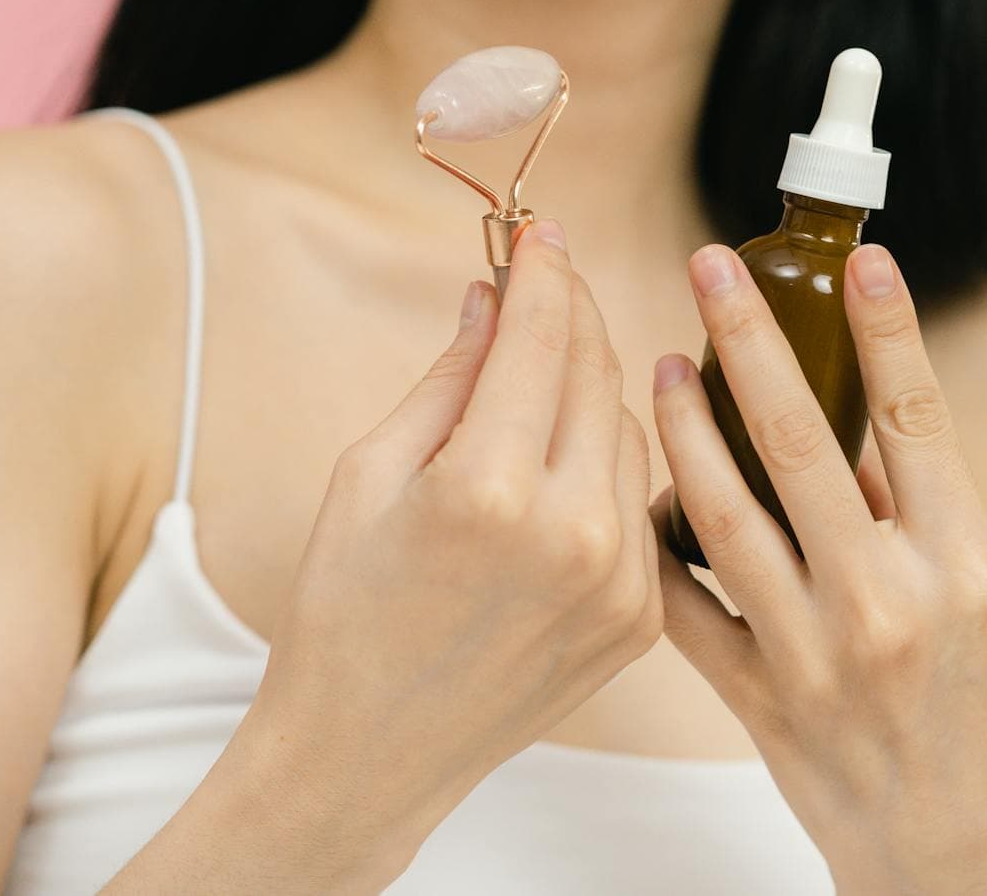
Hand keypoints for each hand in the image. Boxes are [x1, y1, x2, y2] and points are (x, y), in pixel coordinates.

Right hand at [218, 220, 660, 887]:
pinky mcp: (638, 618)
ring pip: (628, 432)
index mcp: (490, 489)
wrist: (368, 754)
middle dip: (570, 314)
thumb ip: (447, 377)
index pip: (541, 337)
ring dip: (588, 389)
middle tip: (541, 283)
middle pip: (597, 372)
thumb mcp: (368, 475)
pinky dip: (607, 465)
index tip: (538, 232)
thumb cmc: (345, 612)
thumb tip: (492, 297)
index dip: (542, 270)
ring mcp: (619, 582)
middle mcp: (573, 532)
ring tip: (535, 385)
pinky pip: (641, 503)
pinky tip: (562, 462)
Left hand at [650, 243, 986, 895]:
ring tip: (662, 364)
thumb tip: (851, 419)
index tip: (858, 257)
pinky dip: (657, 539)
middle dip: (748, 339)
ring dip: (684, 426)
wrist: (955, 854)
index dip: (886, 328)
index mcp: (967, 567)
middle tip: (708, 265)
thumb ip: (923, 516)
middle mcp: (890, 601)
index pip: (917, 419)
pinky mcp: (757, 698)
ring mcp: (815, 653)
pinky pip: (685, 602)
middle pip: (801, 441)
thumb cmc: (985, 717)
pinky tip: (638, 483)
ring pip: (722, 512)